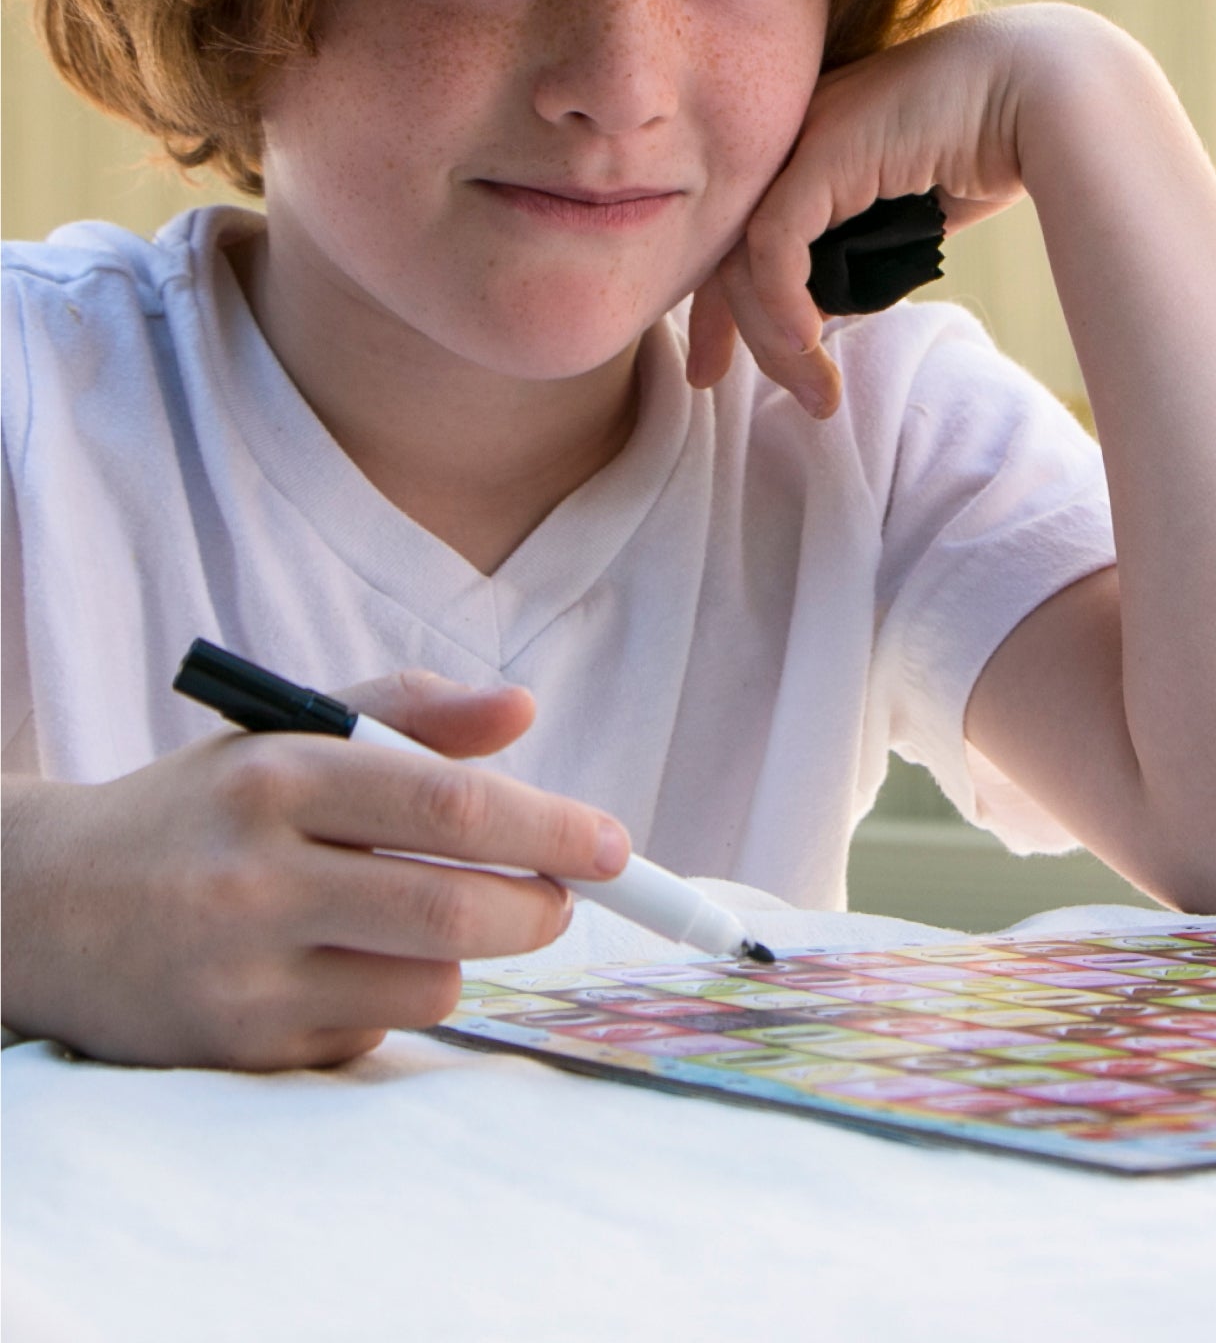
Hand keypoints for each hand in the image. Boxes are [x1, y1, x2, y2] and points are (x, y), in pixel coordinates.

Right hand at [0, 672, 628, 1070]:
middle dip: (538, 907)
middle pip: (453, 910)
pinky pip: (371, 1037)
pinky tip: (345, 967)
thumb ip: (412, 713)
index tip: (614, 846)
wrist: (43, 904)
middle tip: (560, 897)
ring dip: (464, 957)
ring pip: (428, 984)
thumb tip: (522, 709)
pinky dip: (390, 1003)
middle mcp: (255, 878)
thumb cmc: (205, 805)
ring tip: (429, 919)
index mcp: (279, 778)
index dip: (549, 828)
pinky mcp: (236, 1050)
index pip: (447, 806)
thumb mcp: (292, 730)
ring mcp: (241, 975)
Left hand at [686, 8, 1055, 414]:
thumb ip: (856, 242)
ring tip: (817, 391)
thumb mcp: (903, 205)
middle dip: (722, 325)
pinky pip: (776, 243)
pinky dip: (782, 302)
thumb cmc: (991, 143)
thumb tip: (825, 305)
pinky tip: (809, 341)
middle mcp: (789, 136)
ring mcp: (801, 138)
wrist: (1043, 91)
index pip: (733, 229)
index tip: (718, 363)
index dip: (719, 301)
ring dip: (773, 338)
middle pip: (725, 245)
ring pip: (746, 255)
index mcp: (801, 143)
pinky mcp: (822, 151)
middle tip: (719, 383)